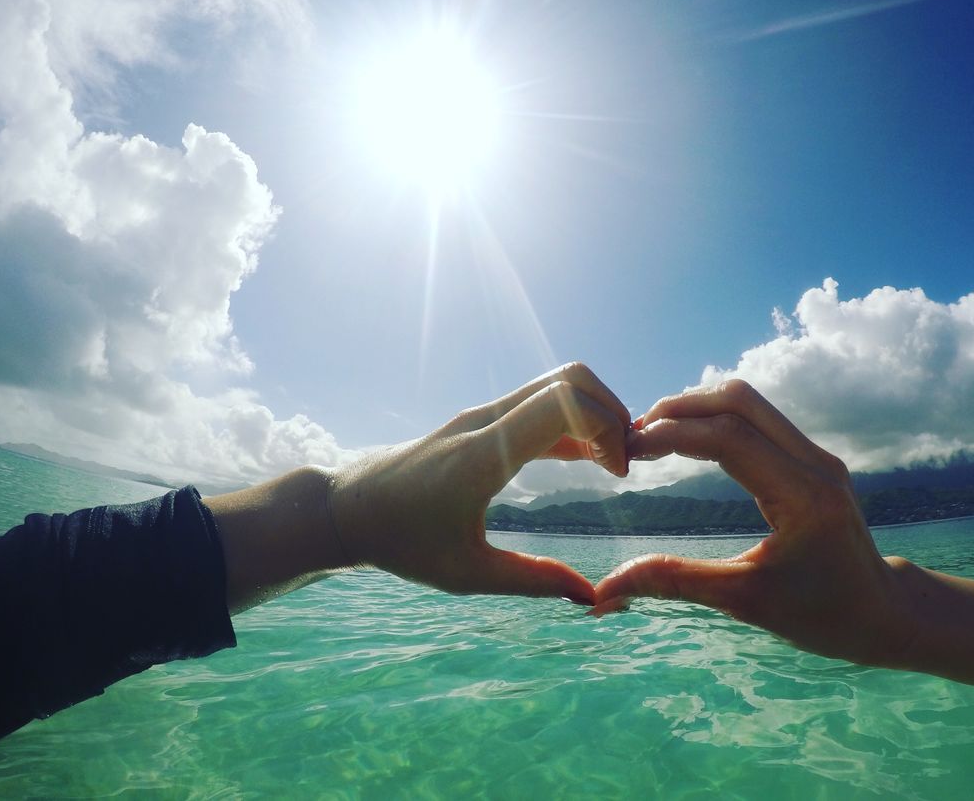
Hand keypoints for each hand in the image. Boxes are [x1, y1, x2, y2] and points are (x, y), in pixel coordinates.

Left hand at [327, 362, 629, 602]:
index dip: (607, 426)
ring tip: (612, 461)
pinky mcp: (481, 421)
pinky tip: (587, 457)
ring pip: (557, 384)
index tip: (618, 472)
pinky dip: (573, 420)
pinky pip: (538, 403)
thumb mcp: (467, 575)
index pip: (563, 403)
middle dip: (611, 410)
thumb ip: (532, 581)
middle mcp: (485, 422)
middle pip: (569, 378)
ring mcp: (482, 416)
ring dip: (594, 412)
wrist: (349, 508)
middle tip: (624, 460)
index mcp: (483, 455)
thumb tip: (591, 595)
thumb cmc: (403, 543)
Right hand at [592, 379, 915, 665]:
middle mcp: (815, 463)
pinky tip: (687, 443)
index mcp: (802, 496)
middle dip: (679, 410)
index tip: (629, 449)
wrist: (884, 614)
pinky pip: (760, 419)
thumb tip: (603, 592)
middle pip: (738, 401)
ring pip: (749, 403)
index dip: (672, 434)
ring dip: (697, 409)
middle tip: (633, 436)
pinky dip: (716, 420)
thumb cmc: (820, 615)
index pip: (729, 438)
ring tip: (653, 437)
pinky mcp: (813, 459)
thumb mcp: (743, 602)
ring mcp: (817, 456)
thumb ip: (674, 581)